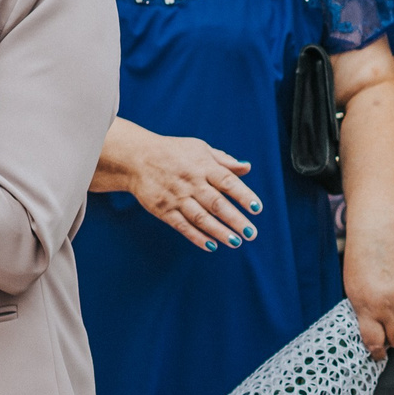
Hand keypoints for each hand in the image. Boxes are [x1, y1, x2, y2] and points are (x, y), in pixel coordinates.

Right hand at [124, 132, 260, 250]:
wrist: (137, 158)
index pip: (227, 181)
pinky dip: (197, 236)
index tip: (257, 208)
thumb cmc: (174, 152)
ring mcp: (176, 197)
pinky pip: (182, 226)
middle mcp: (191, 182)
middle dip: (235, 219)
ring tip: (236, 242)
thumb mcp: (200, 149)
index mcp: (203, 166)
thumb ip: (224, 161)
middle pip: (216, 203)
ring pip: (200, 218)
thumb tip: (247, 168)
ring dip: (219, 231)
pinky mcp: (163, 210)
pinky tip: (212, 246)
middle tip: (251, 233)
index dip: (243, 195)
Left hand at [346, 216, 393, 359]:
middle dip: (393, 342)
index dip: (377, 352)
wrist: (379, 235)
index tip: (378, 354)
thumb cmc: (361, 260)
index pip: (374, 341)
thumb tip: (374, 333)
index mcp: (366, 307)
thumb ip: (363, 312)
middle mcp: (387, 307)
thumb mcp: (353, 290)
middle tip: (391, 337)